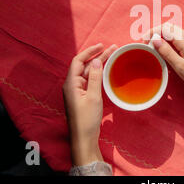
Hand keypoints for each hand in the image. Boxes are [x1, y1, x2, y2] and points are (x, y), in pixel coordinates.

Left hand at [63, 43, 116, 165]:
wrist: (83, 138)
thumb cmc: (87, 119)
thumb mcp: (93, 97)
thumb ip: (95, 77)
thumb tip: (97, 60)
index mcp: (71, 83)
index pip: (78, 61)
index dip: (89, 52)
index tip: (101, 45)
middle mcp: (73, 85)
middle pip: (85, 66)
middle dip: (98, 56)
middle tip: (112, 48)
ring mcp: (78, 91)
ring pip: (89, 73)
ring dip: (99, 64)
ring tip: (113, 55)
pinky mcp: (83, 97)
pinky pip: (91, 81)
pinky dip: (99, 74)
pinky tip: (107, 71)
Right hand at [147, 23, 183, 97]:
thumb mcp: (180, 66)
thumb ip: (167, 52)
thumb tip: (155, 40)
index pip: (165, 28)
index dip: (152, 32)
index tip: (144, 41)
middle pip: (168, 27)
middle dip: (155, 32)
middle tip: (147, 44)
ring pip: (172, 31)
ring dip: (161, 36)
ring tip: (154, 47)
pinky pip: (177, 36)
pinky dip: (168, 39)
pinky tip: (165, 49)